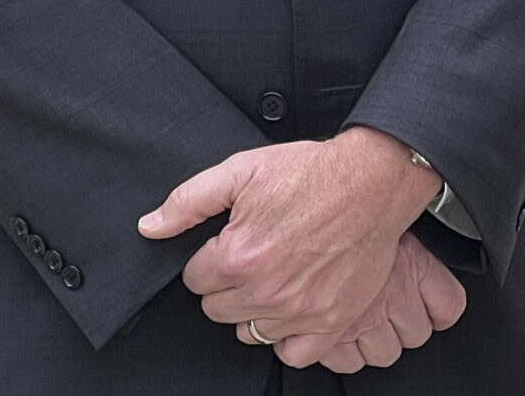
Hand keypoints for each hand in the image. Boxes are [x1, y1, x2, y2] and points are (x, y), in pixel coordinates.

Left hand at [138, 126, 447, 366]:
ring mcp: (299, 310)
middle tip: (256, 257)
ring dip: (256, 309)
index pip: (195, 280)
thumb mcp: (243, 169)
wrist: (374, 180)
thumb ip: (188, 201)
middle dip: (229, 284)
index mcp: (237, 257)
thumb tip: (149, 228)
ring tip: (276, 278)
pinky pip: (292, 354)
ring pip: (249, 331)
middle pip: (217, 309)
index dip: (212, 258)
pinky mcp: (331, 321)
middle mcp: (265, 290)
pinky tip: (292, 310)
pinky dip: (287, 338)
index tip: (233, 243)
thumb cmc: (311, 172)